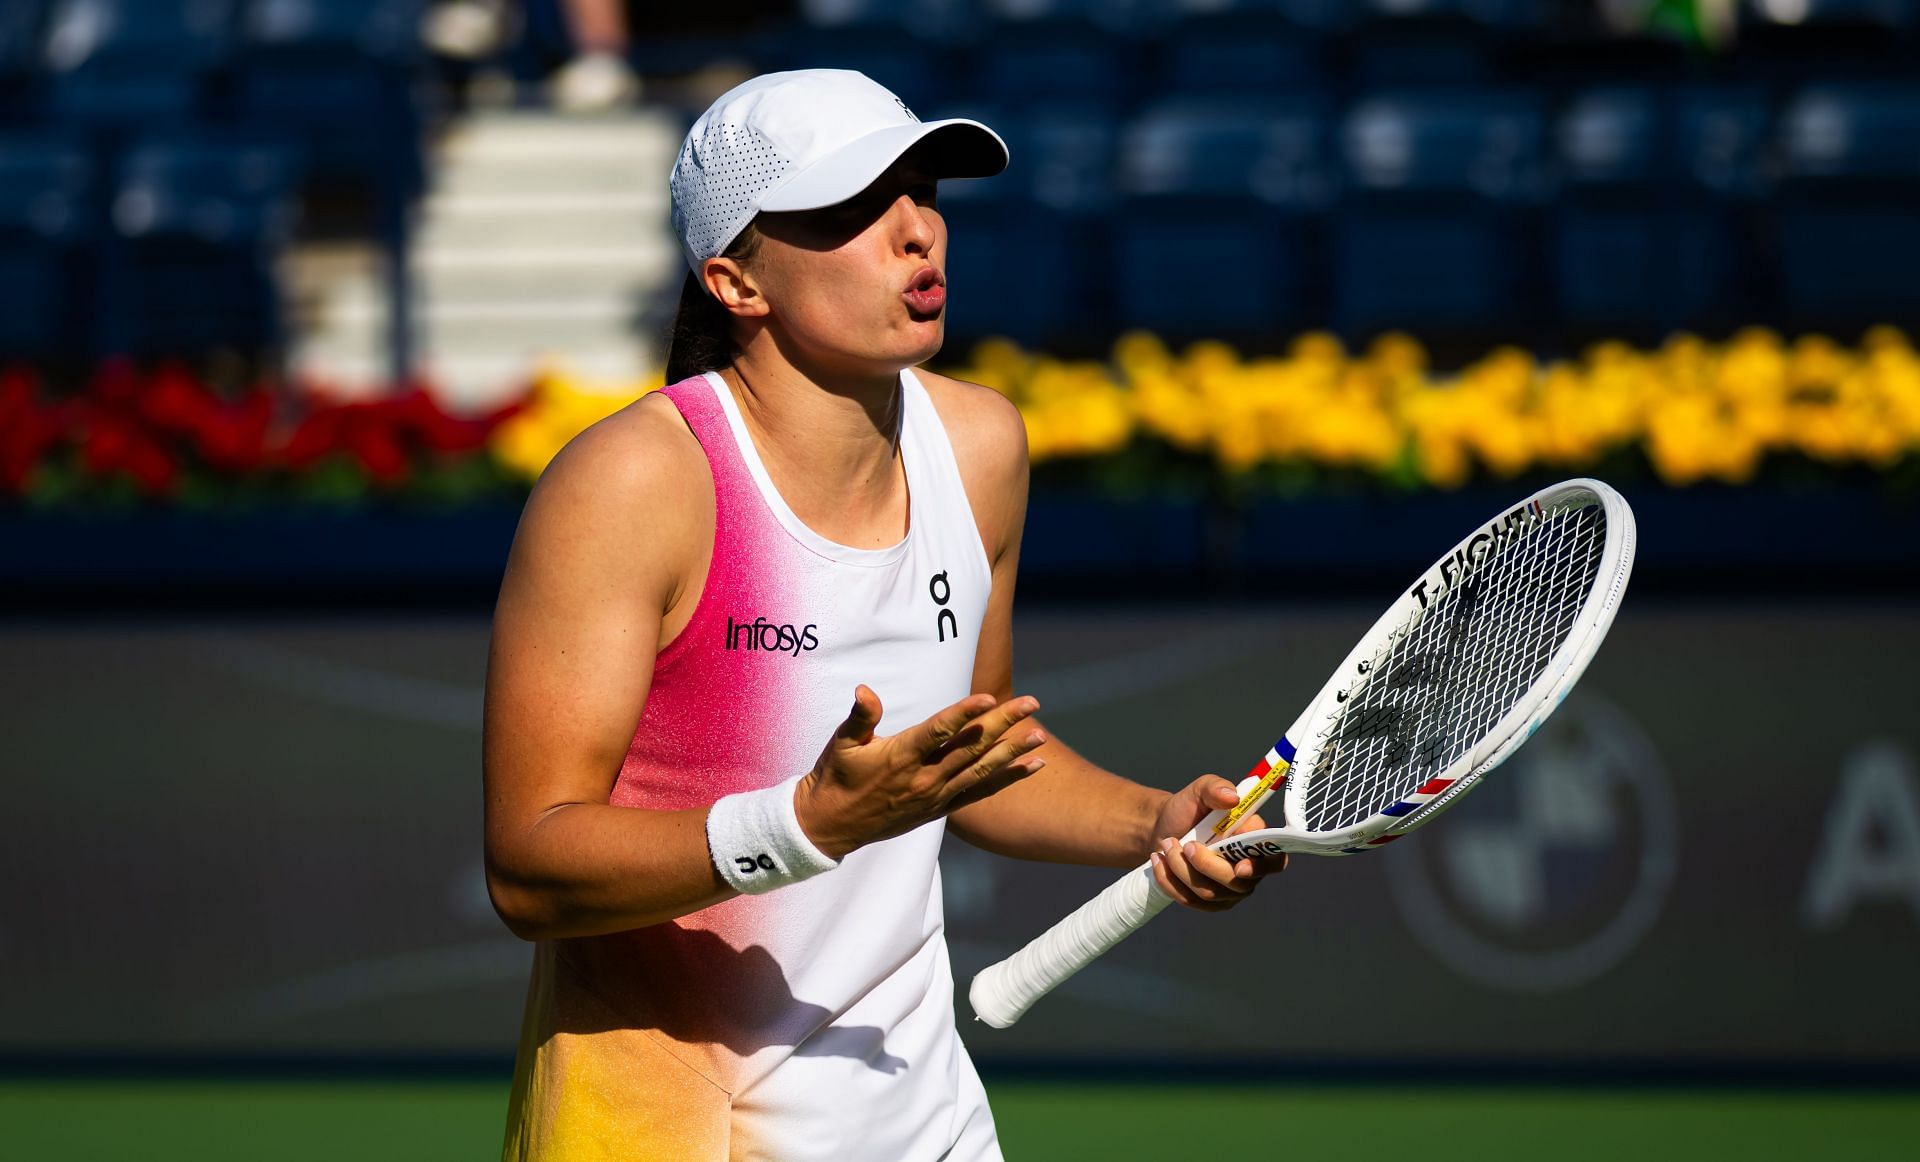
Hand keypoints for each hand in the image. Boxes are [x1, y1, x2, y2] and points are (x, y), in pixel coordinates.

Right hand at [794, 685, 1047, 859]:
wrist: (832, 826)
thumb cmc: (836, 777)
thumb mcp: (843, 744)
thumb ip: (860, 716)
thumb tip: (864, 690)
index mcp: (901, 757)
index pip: (939, 731)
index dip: (965, 713)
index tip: (989, 697)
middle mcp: (924, 778)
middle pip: (971, 747)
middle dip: (1004, 723)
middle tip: (1032, 702)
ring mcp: (936, 796)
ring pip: (982, 770)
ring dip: (1014, 751)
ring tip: (1041, 734)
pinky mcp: (941, 808)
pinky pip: (981, 791)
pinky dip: (1008, 778)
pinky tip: (1032, 765)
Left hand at [1148, 775, 1288, 911]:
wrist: (1162, 827)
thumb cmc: (1188, 809)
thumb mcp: (1199, 790)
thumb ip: (1216, 787)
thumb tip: (1232, 797)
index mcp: (1256, 842)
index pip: (1274, 861)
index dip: (1261, 867)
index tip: (1239, 866)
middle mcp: (1248, 869)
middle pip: (1235, 883)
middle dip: (1205, 864)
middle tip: (1186, 844)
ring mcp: (1228, 890)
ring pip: (1209, 893)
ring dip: (1181, 869)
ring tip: (1167, 845)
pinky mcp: (1208, 902)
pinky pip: (1191, 901)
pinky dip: (1170, 881)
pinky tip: (1160, 861)